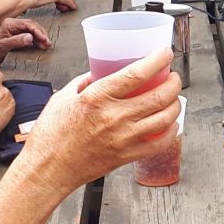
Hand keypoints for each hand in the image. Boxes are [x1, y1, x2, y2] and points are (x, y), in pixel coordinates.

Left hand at [0, 18, 52, 62]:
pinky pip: (29, 34)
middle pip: (32, 26)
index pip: (28, 24)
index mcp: (10, 23)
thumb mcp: (3, 46)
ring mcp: (16, 29)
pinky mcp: (17, 34)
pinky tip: (40, 45)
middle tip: (47, 43)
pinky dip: (36, 40)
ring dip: (40, 37)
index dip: (38, 32)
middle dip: (42, 34)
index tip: (45, 39)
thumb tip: (30, 37)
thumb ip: (16, 41)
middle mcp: (13, 24)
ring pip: (32, 30)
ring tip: (46, 45)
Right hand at [19, 49, 182, 189]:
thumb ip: (85, 82)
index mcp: (97, 97)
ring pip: (165, 119)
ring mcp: (123, 138)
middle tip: (173, 77)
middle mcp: (114, 117)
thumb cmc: (51, 136)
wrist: (48, 169)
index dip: (157, 60)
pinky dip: (170, 133)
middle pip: (159, 96)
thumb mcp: (63, 97)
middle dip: (173, 83)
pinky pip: (159, 144)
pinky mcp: (126, 156)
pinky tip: (171, 126)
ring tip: (174, 98)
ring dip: (176, 105)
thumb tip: (100, 72)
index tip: (165, 53)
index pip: (137, 74)